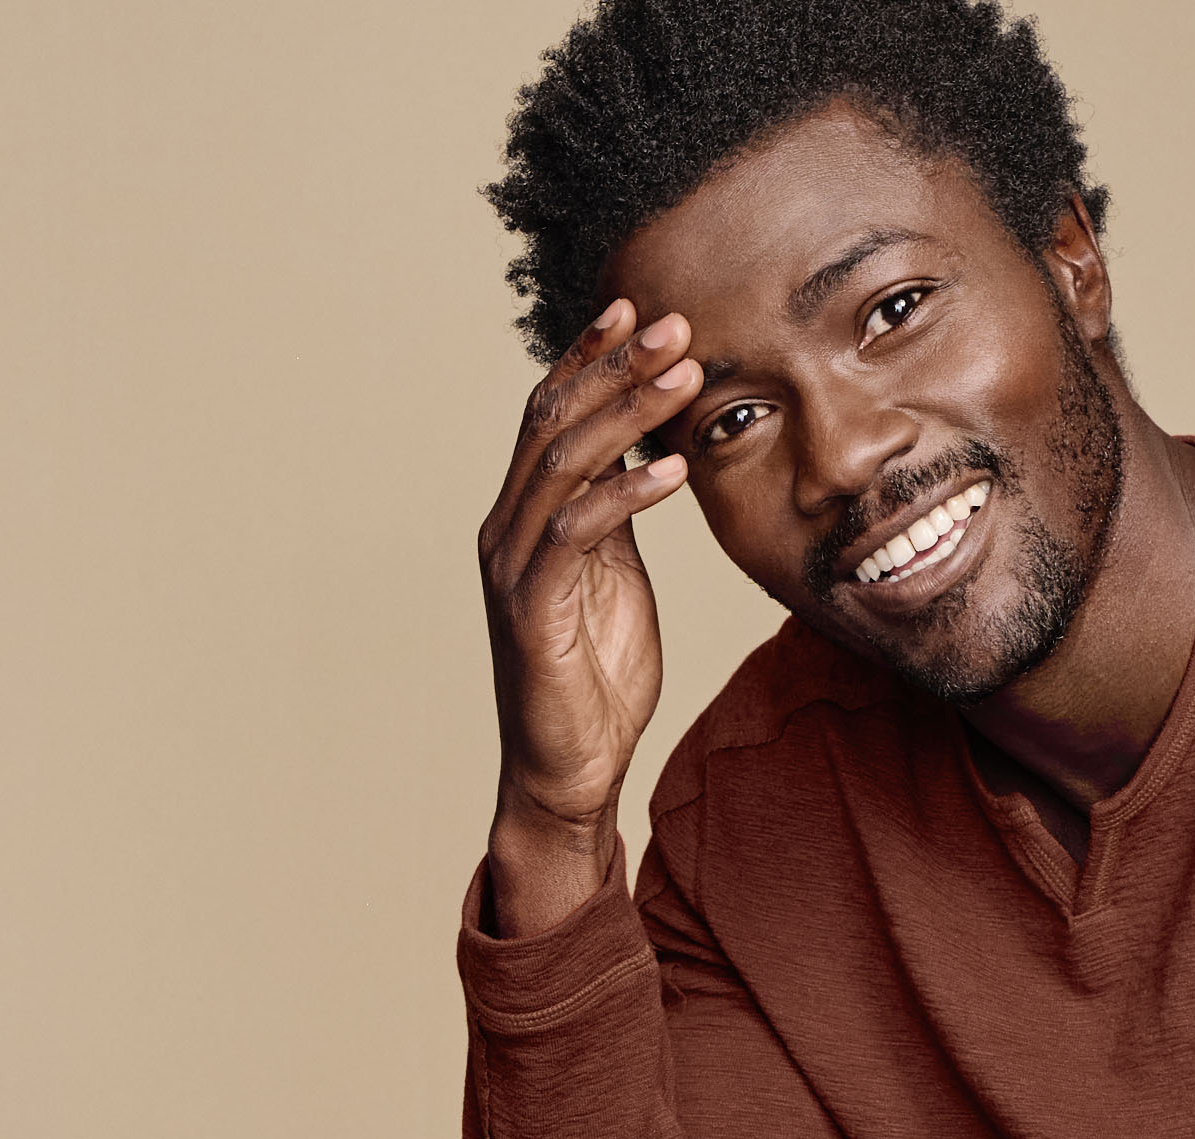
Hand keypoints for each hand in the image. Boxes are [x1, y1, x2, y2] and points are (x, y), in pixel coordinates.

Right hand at [474, 297, 699, 933]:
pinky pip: (579, 532)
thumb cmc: (596, 682)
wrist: (569, 772)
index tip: (638, 310)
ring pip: (565, 463)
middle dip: (616, 366)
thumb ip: (618, 521)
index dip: (590, 357)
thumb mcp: (617, 582)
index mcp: (526, 515)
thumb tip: (644, 458)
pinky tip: (674, 468)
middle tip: (677, 323)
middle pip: (556, 420)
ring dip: (629, 413)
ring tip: (686, 374)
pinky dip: (627, 494)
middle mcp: (508, 528)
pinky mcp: (534, 610)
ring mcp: (515, 566)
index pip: (551, 414)